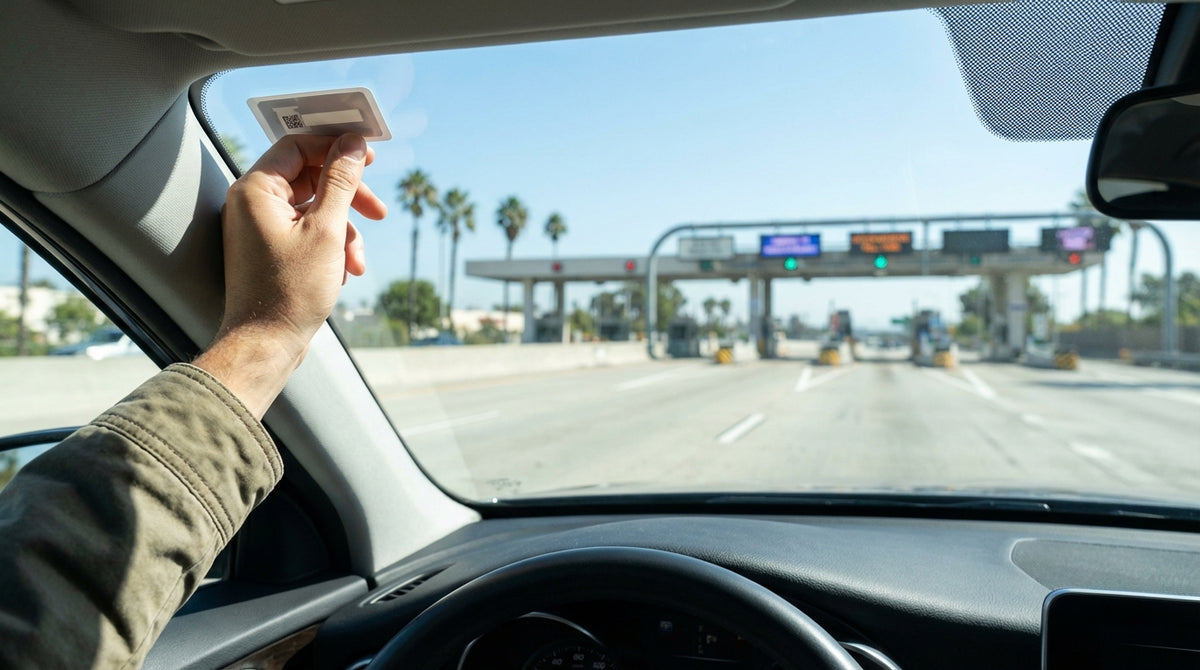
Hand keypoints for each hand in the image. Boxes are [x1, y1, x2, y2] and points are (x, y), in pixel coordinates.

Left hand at [194, 133, 386, 417]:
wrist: (266, 344)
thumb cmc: (291, 289)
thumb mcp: (327, 230)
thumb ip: (341, 182)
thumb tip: (353, 145)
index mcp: (256, 190)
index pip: (298, 146)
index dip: (336, 147)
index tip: (370, 156)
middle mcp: (253, 203)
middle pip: (310, 177)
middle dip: (348, 196)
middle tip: (378, 210)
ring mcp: (261, 227)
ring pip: (314, 209)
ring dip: (345, 230)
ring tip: (358, 260)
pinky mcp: (272, 249)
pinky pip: (308, 232)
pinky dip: (332, 246)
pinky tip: (346, 271)